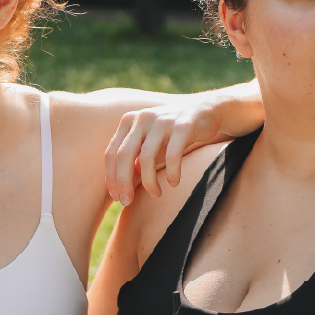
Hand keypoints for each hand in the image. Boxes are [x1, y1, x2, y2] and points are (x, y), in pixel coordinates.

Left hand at [106, 101, 222, 204]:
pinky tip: (174, 182)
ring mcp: (162, 120)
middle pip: (124, 155)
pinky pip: (172, 155)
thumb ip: (134, 162)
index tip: (117, 198)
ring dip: (149, 181)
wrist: (203, 111)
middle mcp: (142, 118)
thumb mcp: (148, 144)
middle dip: (123, 182)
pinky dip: (171, 173)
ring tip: (156, 194)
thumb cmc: (170, 134)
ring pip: (146, 157)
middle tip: (128, 202)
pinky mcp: (183, 126)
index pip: (111, 153)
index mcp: (128, 121)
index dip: (111, 178)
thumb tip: (121, 188)